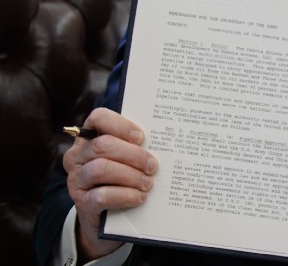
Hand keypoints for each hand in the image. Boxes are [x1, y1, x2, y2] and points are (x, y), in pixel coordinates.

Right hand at [63, 108, 157, 260]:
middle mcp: (77, 156)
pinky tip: (139, 198)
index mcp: (89, 138)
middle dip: (133, 155)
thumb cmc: (120, 179)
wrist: (104, 218)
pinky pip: (101, 196)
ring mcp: (76, 180)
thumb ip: (134, 147)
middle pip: (103, 145)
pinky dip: (125, 195)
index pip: (98, 118)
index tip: (141, 138)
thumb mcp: (124, 159)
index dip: (121, 125)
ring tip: (148, 183)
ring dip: (130, 176)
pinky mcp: (81, 203)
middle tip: (153, 166)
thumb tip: (161, 142)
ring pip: (100, 169)